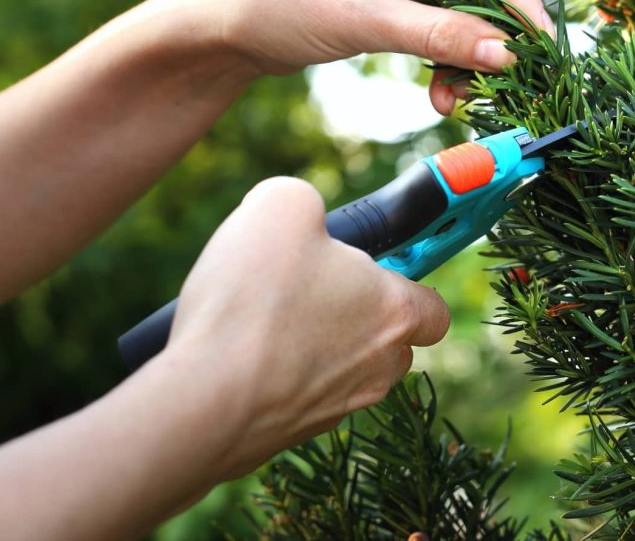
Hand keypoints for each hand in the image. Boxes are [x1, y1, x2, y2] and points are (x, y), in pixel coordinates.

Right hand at [159, 176, 450, 479]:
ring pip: (342, 369)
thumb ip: (307, 201)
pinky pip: (297, 395)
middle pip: (387, 339)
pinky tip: (237, 353)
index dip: (406, 279)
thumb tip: (302, 214)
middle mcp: (377, 367)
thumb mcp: (281, 208)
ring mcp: (336, 407)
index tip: (373, 262)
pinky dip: (277, 375)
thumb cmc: (252, 301)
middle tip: (305, 284)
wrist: (201, 402)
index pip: (433, 307)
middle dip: (353, 311)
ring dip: (314, 344)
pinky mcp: (292, 434)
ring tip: (262, 319)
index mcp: (393, 311)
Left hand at [206, 0, 553, 113]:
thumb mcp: (360, 22)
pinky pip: (444, 16)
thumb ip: (436, 36)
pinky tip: (441, 93)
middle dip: (495, 25)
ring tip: (463, 97)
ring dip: (471, 49)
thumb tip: (508, 56)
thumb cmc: (273, 6)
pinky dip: (448, 54)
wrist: (219, 31)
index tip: (538, 39)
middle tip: (517, 73)